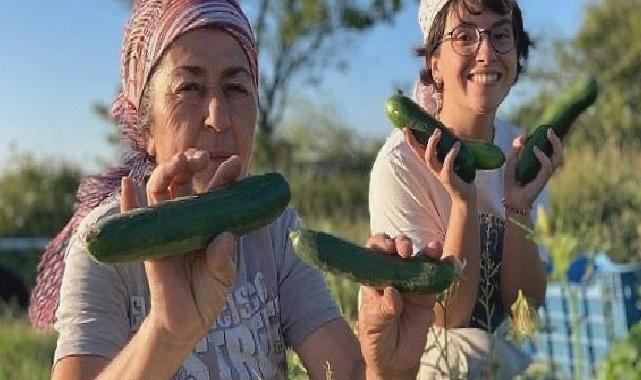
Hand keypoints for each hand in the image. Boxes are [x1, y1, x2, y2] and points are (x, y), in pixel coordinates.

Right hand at [120, 149, 242, 345]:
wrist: (185, 320)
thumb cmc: (208, 294)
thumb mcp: (223, 277)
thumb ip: (223, 259)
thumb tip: (225, 237)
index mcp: (210, 222)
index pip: (217, 192)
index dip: (224, 176)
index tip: (236, 163)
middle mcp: (187, 219)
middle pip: (186, 183)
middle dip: (192, 164)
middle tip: (202, 156)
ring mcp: (165, 227)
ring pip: (161, 191)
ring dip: (167, 172)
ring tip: (177, 161)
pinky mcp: (146, 241)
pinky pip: (134, 217)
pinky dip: (128, 199)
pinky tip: (128, 182)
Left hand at [358, 234, 441, 379]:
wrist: (395, 360)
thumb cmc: (377, 338)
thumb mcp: (374, 325)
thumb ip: (383, 309)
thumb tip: (393, 293)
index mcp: (374, 277)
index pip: (375, 252)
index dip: (381, 244)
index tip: (387, 249)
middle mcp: (393, 275)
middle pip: (398, 249)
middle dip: (403, 244)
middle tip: (405, 252)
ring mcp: (412, 282)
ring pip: (421, 259)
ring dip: (428, 250)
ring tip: (434, 249)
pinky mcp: (429, 294)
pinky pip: (438, 278)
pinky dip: (446, 267)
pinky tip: (451, 262)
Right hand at [404, 128, 475, 203]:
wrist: (465, 198)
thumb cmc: (460, 178)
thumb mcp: (452, 160)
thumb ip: (449, 147)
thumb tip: (451, 129)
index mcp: (433, 164)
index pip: (418, 151)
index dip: (411, 140)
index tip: (405, 128)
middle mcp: (433, 169)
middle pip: (420, 154)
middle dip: (414, 141)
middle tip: (413, 128)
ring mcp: (440, 174)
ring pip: (430, 158)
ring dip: (433, 144)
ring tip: (438, 131)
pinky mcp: (449, 178)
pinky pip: (448, 164)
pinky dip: (452, 153)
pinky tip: (457, 144)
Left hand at [503, 129, 562, 210]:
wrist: (510, 198)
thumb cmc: (512, 181)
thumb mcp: (512, 161)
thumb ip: (518, 147)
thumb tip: (524, 132)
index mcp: (540, 163)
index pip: (552, 150)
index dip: (556, 139)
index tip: (550, 128)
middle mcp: (546, 168)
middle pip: (559, 152)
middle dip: (558, 140)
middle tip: (550, 129)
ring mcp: (545, 174)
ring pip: (557, 157)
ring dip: (555, 144)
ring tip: (548, 133)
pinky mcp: (543, 179)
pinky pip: (547, 166)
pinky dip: (542, 156)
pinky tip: (535, 149)